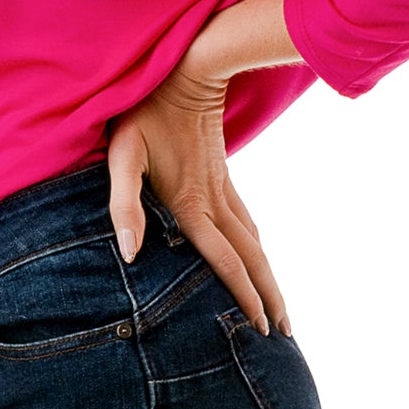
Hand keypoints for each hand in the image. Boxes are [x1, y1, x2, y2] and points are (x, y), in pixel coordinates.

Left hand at [105, 42, 291, 338]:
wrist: (185, 72)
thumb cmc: (143, 114)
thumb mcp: (122, 157)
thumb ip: (124, 205)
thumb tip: (130, 254)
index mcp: (191, 206)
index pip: (223, 261)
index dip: (242, 297)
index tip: (261, 328)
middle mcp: (214, 202)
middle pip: (251, 259)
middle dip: (269, 299)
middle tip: (285, 335)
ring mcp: (223, 189)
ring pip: (255, 242)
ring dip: (269, 276)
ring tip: (281, 307)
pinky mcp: (223, 177)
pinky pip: (247, 222)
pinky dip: (258, 248)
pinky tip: (259, 254)